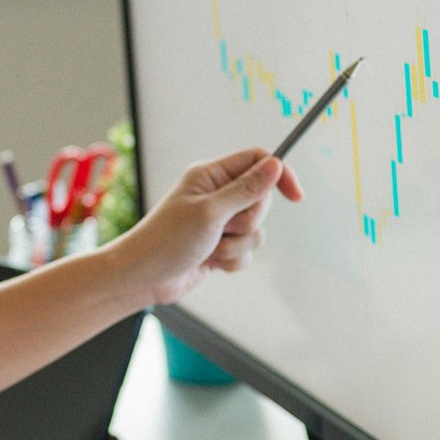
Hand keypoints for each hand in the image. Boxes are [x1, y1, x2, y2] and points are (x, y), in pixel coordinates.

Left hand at [111, 146, 303, 306]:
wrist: (144, 278)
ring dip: (237, 245)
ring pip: (255, 230)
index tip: (296, 196)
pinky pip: (246, 251)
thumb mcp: (211, 212)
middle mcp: (215, 195)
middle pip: (260, 199)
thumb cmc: (167, 240)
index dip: (278, 175)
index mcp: (210, 176)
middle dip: (248, 221)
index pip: (256, 161)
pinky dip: (232, 261)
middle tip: (224, 227)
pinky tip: (210, 264)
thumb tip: (276, 165)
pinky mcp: (219, 245)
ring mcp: (218, 222)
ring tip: (210, 249)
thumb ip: (246, 190)